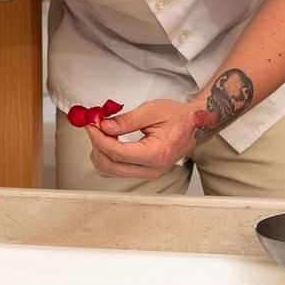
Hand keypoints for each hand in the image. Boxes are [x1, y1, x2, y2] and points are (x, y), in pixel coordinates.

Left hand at [86, 99, 215, 179]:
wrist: (193, 126)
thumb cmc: (178, 118)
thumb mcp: (152, 111)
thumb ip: (126, 120)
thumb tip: (104, 127)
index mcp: (156, 154)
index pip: (117, 153)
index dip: (99, 138)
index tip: (91, 125)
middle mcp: (152, 169)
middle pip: (110, 166)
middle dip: (96, 145)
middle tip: (94, 126)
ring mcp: (148, 174)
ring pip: (110, 172)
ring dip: (100, 152)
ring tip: (103, 133)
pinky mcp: (143, 173)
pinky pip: (116, 172)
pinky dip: (106, 158)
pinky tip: (109, 142)